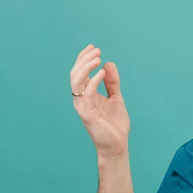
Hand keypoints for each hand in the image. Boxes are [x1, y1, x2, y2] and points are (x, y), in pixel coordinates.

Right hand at [70, 44, 130, 158]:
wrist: (117, 144)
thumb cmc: (114, 123)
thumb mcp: (116, 98)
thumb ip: (112, 82)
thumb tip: (109, 64)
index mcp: (86, 95)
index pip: (80, 73)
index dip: (84, 59)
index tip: (94, 47)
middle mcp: (81, 99)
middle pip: (75, 75)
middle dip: (84, 60)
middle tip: (96, 51)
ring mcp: (83, 107)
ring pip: (76, 83)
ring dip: (85, 68)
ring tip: (97, 58)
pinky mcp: (87, 115)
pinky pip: (86, 95)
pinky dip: (93, 82)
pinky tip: (101, 73)